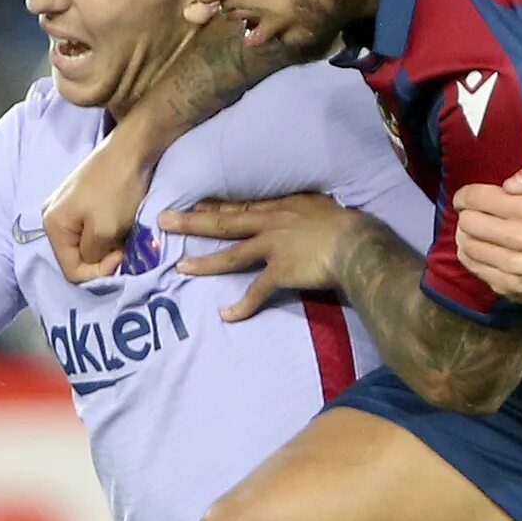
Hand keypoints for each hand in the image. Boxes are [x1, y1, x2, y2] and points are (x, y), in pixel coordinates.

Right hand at [46, 131, 154, 281]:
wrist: (132, 150)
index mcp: (52, 225)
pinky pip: (90, 229)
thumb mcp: (104, 231)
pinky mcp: (81, 199)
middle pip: (76, 257)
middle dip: (101, 259)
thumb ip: (93, 256)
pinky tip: (119, 225)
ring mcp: (66, 207)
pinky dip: (106, 233)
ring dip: (106, 246)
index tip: (120, 256)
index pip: (71, 270)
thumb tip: (93, 261)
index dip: (97, 272)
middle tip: (123, 248)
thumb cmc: (117, 190)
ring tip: (123, 236)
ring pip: (85, 244)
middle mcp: (52, 216)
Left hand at [166, 192, 365, 322]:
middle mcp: (271, 224)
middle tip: (164, 220)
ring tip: (180, 267)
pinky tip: (226, 315)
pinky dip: (242, 306)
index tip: (192, 204)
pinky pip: (256, 292)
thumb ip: (303, 209)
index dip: (214, 206)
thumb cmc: (346, 223)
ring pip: (231, 255)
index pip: (240, 206)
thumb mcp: (320, 206)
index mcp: (280, 207)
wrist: (356, 243)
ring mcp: (273, 247)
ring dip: (205, 263)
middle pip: (224, 222)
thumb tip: (300, 211)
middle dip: (192, 222)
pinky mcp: (280, 272)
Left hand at [453, 161, 521, 307]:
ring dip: (466, 235)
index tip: (467, 198)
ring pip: (468, 245)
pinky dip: (470, 256)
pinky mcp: (509, 286)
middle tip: (474, 214)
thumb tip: (508, 184)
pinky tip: (479, 249)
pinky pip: (474, 268)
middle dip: (467, 214)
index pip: (478, 198)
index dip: (466, 196)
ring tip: (475, 231)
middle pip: (469, 222)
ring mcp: (514, 266)